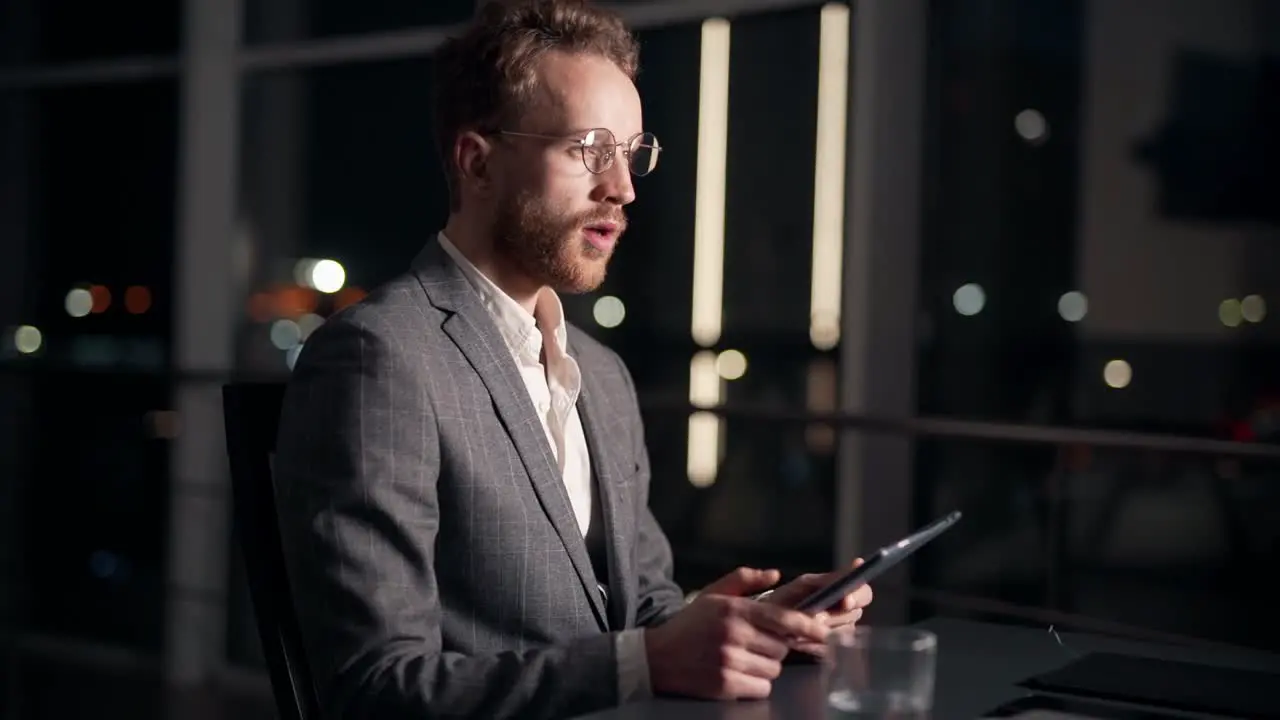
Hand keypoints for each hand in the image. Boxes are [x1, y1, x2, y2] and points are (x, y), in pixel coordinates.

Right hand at [644, 567, 828, 699]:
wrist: (656, 657)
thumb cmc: (689, 625)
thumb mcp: (713, 594)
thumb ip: (744, 580)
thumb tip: (775, 574)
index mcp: (734, 610)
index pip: (783, 619)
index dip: (808, 627)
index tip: (825, 632)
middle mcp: (733, 635)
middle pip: (780, 648)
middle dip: (773, 648)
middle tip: (754, 645)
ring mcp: (729, 661)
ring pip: (773, 670)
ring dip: (764, 667)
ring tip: (742, 659)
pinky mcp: (724, 685)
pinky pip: (760, 688)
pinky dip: (755, 685)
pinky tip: (737, 674)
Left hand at [762, 559, 873, 657]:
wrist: (768, 621)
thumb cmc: (790, 597)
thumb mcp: (807, 584)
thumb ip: (832, 578)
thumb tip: (859, 563)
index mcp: (845, 592)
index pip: (865, 594)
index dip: (857, 597)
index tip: (845, 602)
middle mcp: (848, 613)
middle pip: (855, 615)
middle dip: (835, 615)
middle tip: (815, 617)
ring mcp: (841, 631)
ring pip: (844, 632)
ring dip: (823, 630)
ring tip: (802, 627)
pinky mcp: (831, 648)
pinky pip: (831, 648)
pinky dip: (815, 644)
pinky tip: (800, 640)